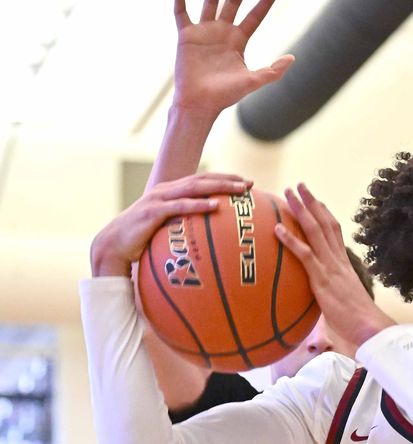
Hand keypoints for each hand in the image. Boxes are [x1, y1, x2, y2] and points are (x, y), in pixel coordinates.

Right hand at [90, 173, 249, 277]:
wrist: (113, 246)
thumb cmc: (141, 240)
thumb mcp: (166, 230)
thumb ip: (184, 228)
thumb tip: (208, 239)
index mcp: (170, 192)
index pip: (201, 181)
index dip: (223, 179)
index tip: (245, 183)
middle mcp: (165, 191)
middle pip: (201, 180)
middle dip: (227, 179)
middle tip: (249, 183)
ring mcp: (158, 199)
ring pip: (194, 188)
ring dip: (219, 187)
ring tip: (239, 190)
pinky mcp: (152, 212)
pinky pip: (180, 206)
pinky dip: (198, 204)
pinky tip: (215, 205)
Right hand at [172, 0, 292, 117]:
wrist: (200, 103)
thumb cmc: (226, 96)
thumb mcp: (252, 81)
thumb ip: (273, 71)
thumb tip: (292, 58)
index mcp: (238, 41)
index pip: (254, 16)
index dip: (264, 3)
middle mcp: (222, 32)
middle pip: (232, 4)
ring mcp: (204, 32)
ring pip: (209, 3)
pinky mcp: (186, 36)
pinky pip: (181, 13)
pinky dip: (180, 0)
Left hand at [276, 183, 396, 346]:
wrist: (368, 327)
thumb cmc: (358, 321)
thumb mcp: (342, 301)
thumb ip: (331, 293)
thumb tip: (321, 297)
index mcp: (343, 263)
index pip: (334, 231)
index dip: (324, 213)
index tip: (314, 200)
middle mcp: (338, 260)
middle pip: (324, 223)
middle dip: (311, 202)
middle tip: (298, 186)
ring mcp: (330, 267)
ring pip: (314, 231)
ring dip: (300, 210)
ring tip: (287, 194)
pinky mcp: (322, 279)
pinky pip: (305, 255)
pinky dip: (291, 240)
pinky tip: (277, 229)